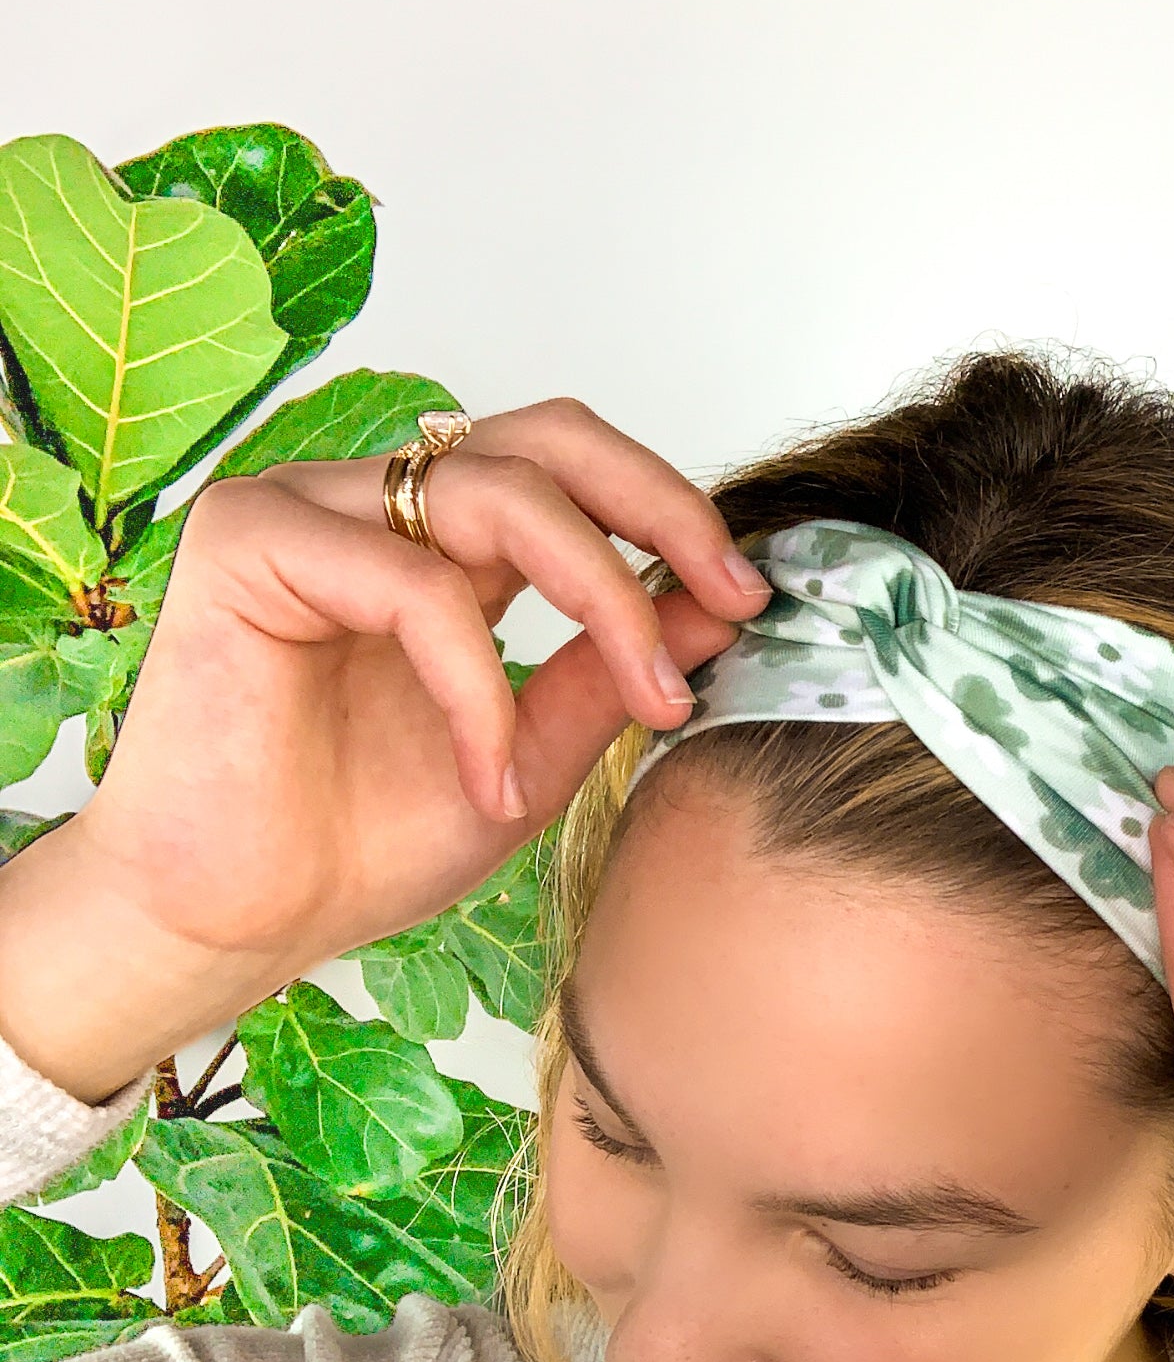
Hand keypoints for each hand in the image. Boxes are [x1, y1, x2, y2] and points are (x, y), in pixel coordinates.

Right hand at [68, 396, 767, 973]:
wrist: (235, 923)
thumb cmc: (355, 846)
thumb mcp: (530, 758)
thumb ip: (607, 677)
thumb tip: (716, 607)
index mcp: (438, 547)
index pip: (572, 469)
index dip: (670, 514)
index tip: (750, 598)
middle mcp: (371, 508)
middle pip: (547, 438)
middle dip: (662, 510)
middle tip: (730, 595)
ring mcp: (305, 509)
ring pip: (499, 495)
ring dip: (603, 600)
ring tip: (648, 705)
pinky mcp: (247, 542)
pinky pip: (416, 585)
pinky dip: (479, 687)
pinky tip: (490, 780)